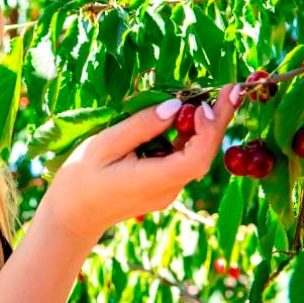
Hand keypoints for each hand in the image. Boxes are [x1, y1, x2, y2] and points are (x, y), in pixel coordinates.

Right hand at [40, 84, 239, 242]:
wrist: (72, 214)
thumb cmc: (81, 178)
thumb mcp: (104, 145)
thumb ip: (140, 126)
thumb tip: (174, 106)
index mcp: (153, 181)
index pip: (196, 158)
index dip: (207, 131)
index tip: (204, 103)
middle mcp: (169, 189)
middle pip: (203, 154)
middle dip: (219, 120)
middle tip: (231, 88)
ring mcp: (168, 189)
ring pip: (195, 154)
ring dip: (205, 125)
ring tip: (214, 94)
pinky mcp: (162, 185)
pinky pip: (182, 157)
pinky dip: (188, 135)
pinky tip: (187, 115)